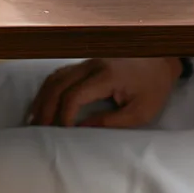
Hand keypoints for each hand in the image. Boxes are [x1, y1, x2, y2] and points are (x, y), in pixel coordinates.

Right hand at [27, 58, 181, 128]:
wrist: (159, 61)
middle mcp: (90, 65)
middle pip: (57, 85)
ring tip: (34, 117)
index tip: (63, 132)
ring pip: (54, 78)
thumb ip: (112, 121)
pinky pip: (58, 75)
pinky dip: (47, 89)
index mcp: (106, 76)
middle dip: (46, 108)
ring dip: (42, 98)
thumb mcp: (141, 111)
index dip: (64, 115)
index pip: (74, 95)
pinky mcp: (83, 63)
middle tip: (38, 127)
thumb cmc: (153, 87)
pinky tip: (42, 102)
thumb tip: (82, 128)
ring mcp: (84, 62)